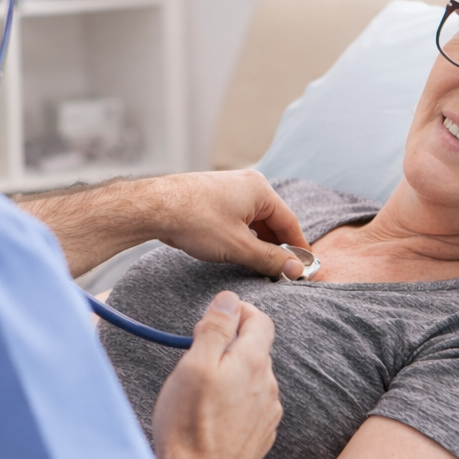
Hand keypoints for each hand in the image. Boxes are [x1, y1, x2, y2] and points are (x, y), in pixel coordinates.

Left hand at [143, 171, 310, 279]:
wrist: (153, 208)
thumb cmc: (195, 220)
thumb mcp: (238, 246)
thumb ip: (270, 259)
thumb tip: (295, 269)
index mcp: (260, 190)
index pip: (289, 223)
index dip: (299, 249)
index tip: (304, 270)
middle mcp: (247, 185)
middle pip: (273, 222)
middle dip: (277, 248)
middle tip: (282, 274)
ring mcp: (229, 190)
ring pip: (254, 223)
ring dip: (259, 245)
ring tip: (260, 268)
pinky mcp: (213, 198)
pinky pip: (238, 220)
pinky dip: (243, 238)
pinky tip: (238, 254)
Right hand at [153, 292, 281, 458]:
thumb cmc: (188, 424)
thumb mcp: (194, 365)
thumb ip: (216, 328)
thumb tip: (230, 300)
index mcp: (254, 363)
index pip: (261, 321)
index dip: (240, 311)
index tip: (218, 316)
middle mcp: (269, 387)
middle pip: (257, 350)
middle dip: (232, 344)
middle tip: (199, 353)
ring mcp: (267, 415)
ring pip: (254, 379)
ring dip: (234, 374)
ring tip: (202, 387)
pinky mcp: (260, 438)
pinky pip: (252, 407)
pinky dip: (235, 400)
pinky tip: (212, 414)